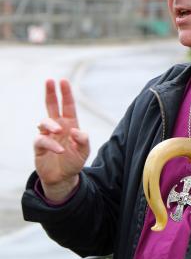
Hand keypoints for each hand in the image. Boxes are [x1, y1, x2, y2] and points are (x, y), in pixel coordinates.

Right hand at [34, 79, 89, 201]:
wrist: (63, 178)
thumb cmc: (74, 161)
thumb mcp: (84, 151)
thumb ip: (83, 140)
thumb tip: (74, 130)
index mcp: (69, 124)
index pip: (67, 106)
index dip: (65, 94)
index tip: (63, 81)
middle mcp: (57, 127)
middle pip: (51, 106)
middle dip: (50, 93)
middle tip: (49, 80)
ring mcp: (47, 135)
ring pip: (44, 122)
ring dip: (51, 124)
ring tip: (59, 131)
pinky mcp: (39, 146)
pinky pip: (41, 140)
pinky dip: (50, 144)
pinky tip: (59, 150)